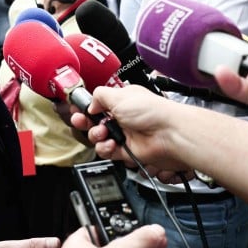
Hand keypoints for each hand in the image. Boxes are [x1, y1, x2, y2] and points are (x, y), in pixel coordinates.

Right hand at [71, 85, 193, 171]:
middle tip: (81, 122)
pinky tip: (112, 144)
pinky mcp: (126, 150)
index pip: (98, 104)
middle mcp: (122, 117)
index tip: (78, 111)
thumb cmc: (152, 111)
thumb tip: (91, 104)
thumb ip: (99, 96)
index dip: (86, 108)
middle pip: (95, 122)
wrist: (168, 133)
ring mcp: (124, 134)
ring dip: (97, 136)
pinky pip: (108, 151)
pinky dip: (106, 149)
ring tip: (103, 133)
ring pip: (99, 138)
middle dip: (86, 123)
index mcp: (122, 101)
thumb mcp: (119, 95)